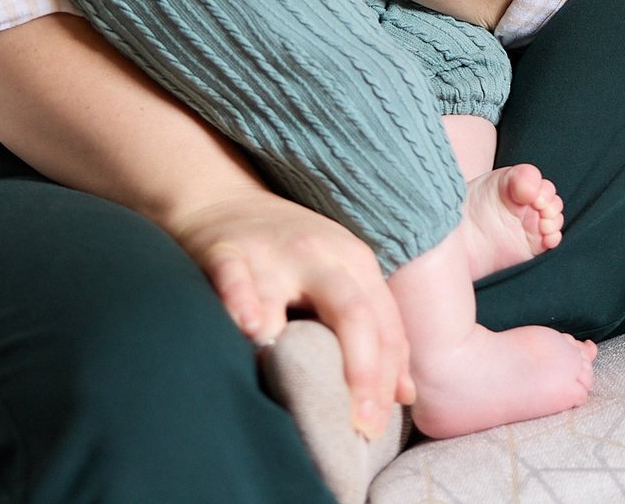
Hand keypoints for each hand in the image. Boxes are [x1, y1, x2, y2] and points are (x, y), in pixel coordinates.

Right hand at [161, 186, 414, 437]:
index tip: (378, 427)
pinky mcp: (226, 251)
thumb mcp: (340, 279)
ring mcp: (273, 253)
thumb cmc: (288, 254)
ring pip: (295, 292)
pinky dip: (242, 301)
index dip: (387, 378)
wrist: (221, 198)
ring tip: (300, 381)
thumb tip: (404, 393)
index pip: (385, 325)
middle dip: (363, 371)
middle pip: (355, 313)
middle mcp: (321, 255)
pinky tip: (249, 328)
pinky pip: (235, 277)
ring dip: (299, 336)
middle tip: (359, 424)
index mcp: (355, 262)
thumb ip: (374, 330)